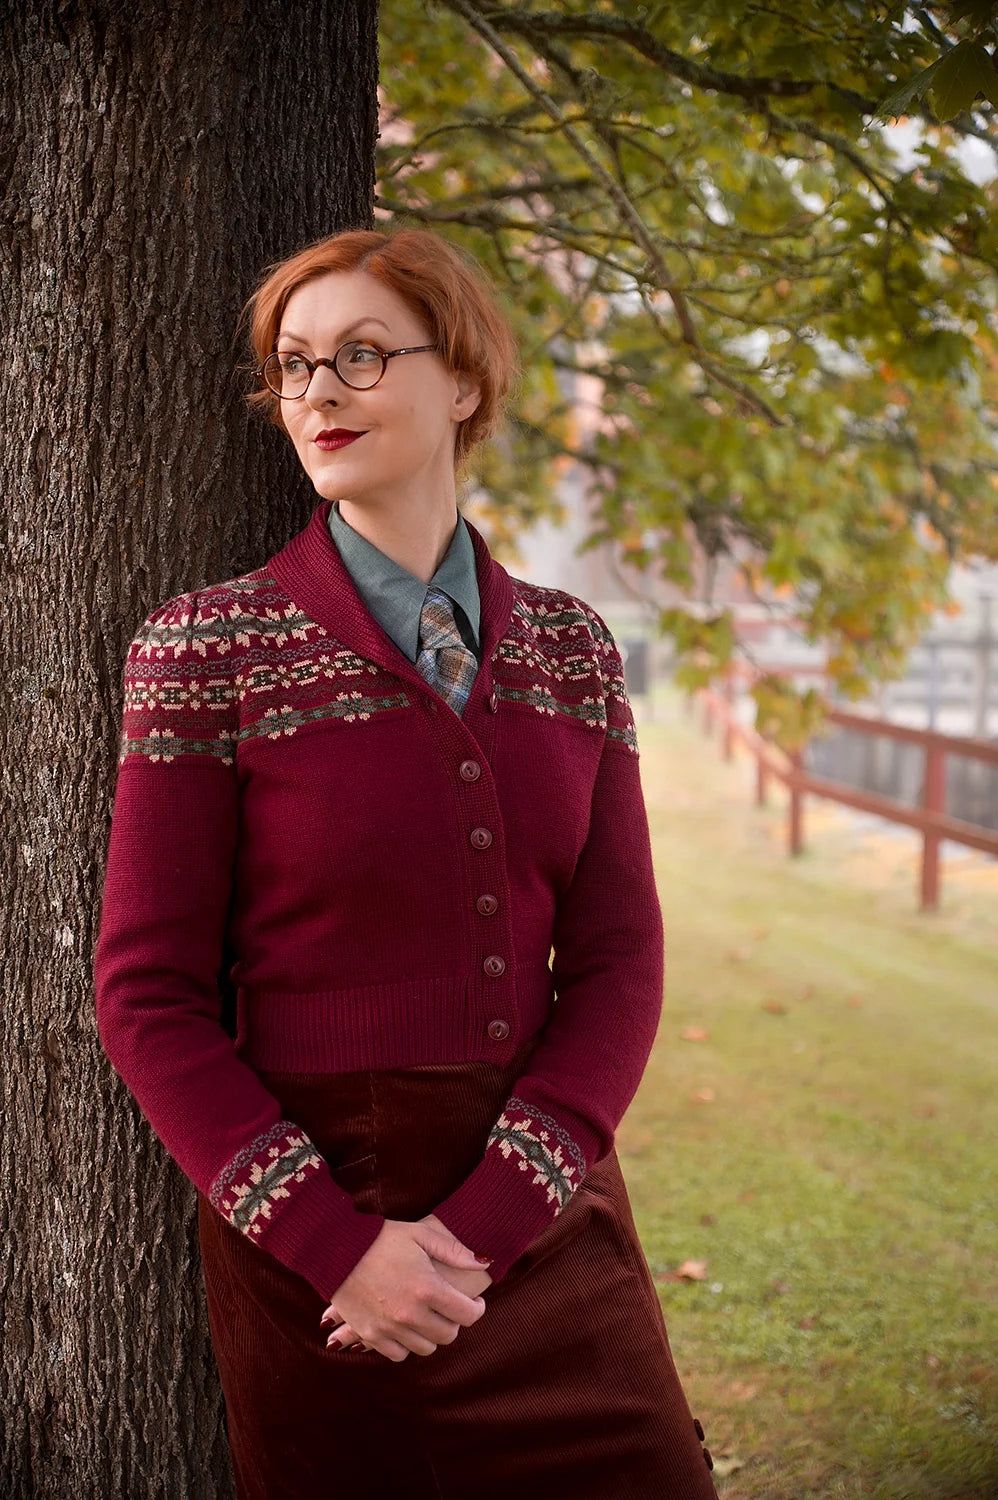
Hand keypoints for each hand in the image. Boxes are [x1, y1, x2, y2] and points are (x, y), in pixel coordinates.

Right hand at [319, 1213, 491, 1361]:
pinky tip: (406, 1326)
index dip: (477, 1309)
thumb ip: (454, 1251)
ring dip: (431, 1334)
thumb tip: (485, 1262)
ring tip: (427, 1316)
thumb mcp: (421, 1234)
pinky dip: (406, 1344)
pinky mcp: (370, 1335)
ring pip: (425, 1348)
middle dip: (454, 1322)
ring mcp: (389, 1328)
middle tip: (449, 1308)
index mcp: (427, 1288)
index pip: (467, 1315)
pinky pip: (399, 1354)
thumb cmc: (382, 1237)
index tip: (474, 1302)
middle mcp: (411, 1313)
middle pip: (448, 1335)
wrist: (336, 1248)